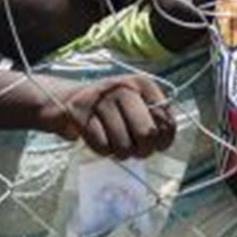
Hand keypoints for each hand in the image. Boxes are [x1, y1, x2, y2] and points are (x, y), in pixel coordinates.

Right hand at [36, 73, 175, 158]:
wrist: (69, 99)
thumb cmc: (112, 109)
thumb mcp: (137, 106)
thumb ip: (155, 120)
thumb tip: (161, 142)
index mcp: (143, 84)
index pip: (167, 121)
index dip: (163, 141)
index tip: (155, 145)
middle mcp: (123, 87)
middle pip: (146, 134)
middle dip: (143, 150)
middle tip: (135, 150)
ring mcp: (101, 98)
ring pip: (123, 145)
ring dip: (121, 153)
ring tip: (116, 144)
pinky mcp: (81, 112)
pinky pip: (102, 146)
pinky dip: (103, 150)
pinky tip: (100, 140)